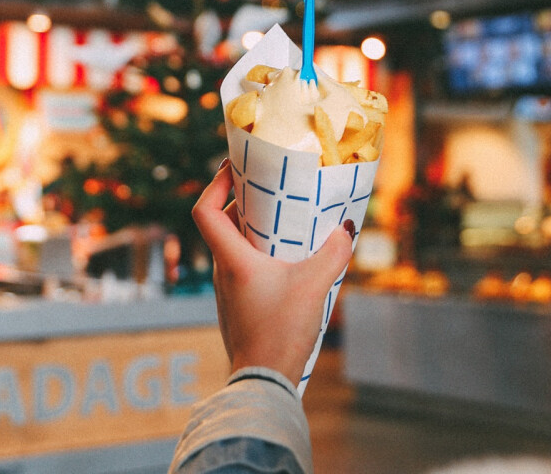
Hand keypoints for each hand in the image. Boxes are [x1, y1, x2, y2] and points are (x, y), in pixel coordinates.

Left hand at [191, 159, 354, 386]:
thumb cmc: (280, 332)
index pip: (204, 210)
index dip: (215, 183)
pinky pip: (241, 267)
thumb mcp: (314, 286)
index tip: (235, 168)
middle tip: (269, 187)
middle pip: (220, 224)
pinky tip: (286, 260)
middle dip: (242, 201)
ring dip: (252, 229)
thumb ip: (333, 253)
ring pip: (232, 246)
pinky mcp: (237, 306)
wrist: (263, 383)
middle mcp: (222, 271)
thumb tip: (346, 229)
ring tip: (283, 220)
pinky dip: (257, 253)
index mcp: (231, 259)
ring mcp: (227, 291)